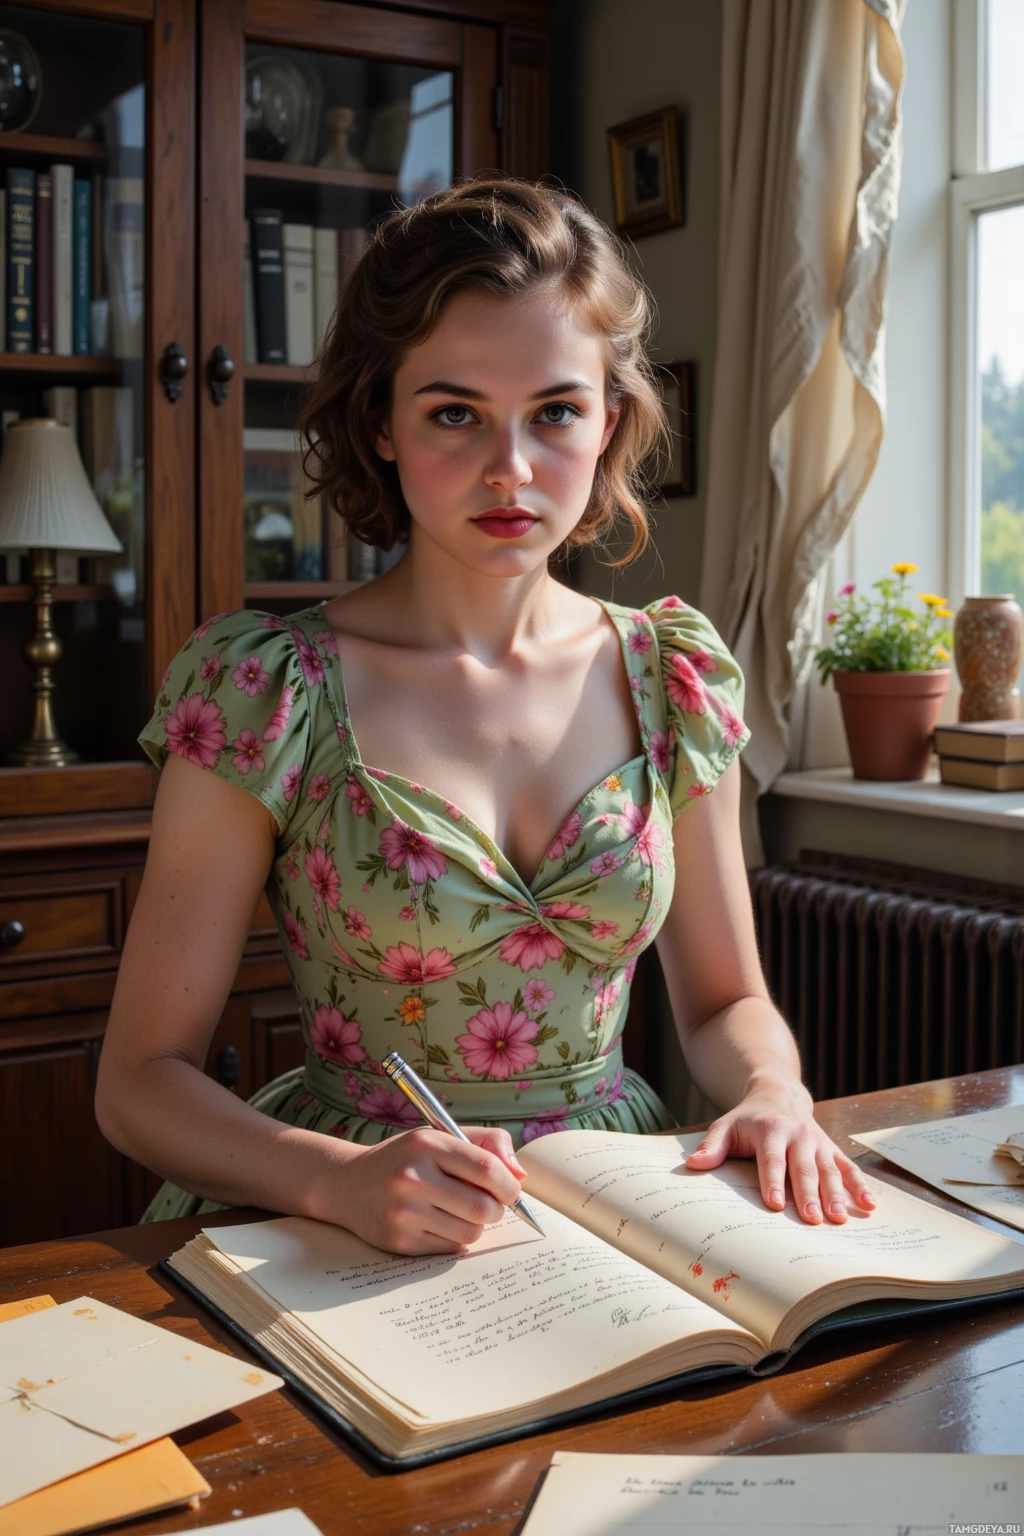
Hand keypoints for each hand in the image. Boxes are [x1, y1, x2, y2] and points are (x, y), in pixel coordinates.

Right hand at [319, 1126, 527, 1254]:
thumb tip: (519, 1176)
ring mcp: (404, 1213)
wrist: (347, 1185)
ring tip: (459, 1211)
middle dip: (496, 1210)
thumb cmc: (405, 1158)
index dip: (508, 1185)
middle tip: (489, 1205)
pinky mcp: (399, 1242)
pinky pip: (450, 1249)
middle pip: (482, 1207)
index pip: (486, 1169)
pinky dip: (454, 1239)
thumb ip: (486, 1144)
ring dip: (475, 1225)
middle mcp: (412, 1177)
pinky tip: (437, 1222)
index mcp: (426, 1144)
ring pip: (470, 1232)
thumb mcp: (439, 1136)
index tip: (511, 1190)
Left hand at [684, 1071, 875, 1223]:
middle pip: (803, 1168)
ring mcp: (817, 1143)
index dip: (772, 1181)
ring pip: (828, 1169)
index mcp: (770, 1130)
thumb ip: (712, 1146)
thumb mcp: (726, 1126)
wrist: (778, 1093)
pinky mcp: (831, 1149)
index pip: (771, 1159)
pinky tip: (869, 1205)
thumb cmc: (748, 1119)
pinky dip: (860, 1185)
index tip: (774, 1204)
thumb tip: (693, 1165)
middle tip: (812, 1220)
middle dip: (808, 1194)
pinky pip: (848, 1167)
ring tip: (839, 1218)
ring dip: (835, 1194)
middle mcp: (797, 1135)